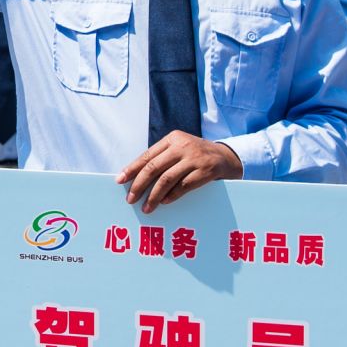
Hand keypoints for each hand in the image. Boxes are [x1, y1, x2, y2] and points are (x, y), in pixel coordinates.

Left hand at [116, 133, 241, 211]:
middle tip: (130, 199)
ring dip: (154, 196)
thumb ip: (162, 158)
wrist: (226, 157)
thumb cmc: (196, 156)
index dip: (132, 169)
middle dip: (139, 185)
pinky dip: (172, 196)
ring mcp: (195, 158)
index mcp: (172, 139)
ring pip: (167, 179)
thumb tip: (135, 178)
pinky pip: (184, 186)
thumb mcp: (180, 149)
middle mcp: (182, 146)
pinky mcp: (206, 171)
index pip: (147, 156)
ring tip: (146, 207)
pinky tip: (165, 203)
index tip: (120, 181)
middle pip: (154, 167)